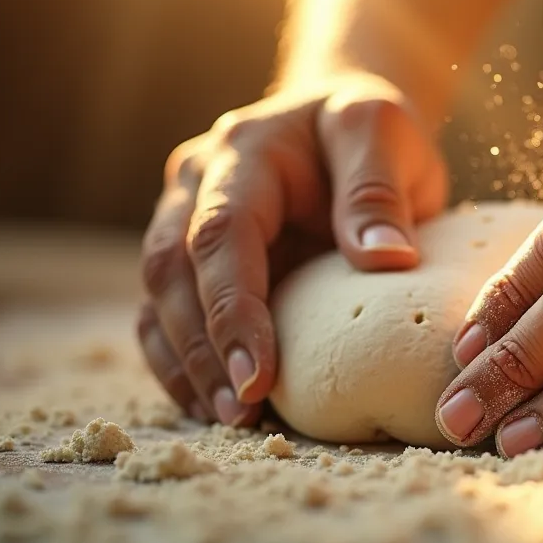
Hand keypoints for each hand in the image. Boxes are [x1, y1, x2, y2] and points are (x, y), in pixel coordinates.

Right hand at [138, 75, 447, 425]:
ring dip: (186, 364)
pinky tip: (213, 405)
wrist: (346, 122)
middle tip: (242, 413)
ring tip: (231, 421)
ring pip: (158, 298)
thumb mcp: (384, 133)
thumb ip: (378, 190)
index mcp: (243, 152)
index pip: (220, 234)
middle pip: (172, 270)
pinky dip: (183, 363)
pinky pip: (167, 315)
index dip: (233, 308)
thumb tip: (384, 259)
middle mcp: (198, 184)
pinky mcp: (193, 259)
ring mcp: (185, 220)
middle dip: (202, 348)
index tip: (260, 374)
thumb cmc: (371, 128)